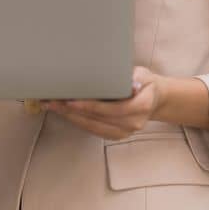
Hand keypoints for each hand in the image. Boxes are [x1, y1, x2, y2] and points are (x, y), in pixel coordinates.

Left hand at [43, 66, 160, 140]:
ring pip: (93, 127)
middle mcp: (134, 123)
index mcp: (142, 107)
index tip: (72, 101)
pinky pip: (94, 130)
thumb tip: (122, 79)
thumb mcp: (142, 74)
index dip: (91, 106)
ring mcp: (125, 131)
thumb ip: (132, 77)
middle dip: (73, 111)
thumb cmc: (145, 83)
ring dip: (71, 117)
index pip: (113, 109)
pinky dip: (78, 121)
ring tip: (53, 107)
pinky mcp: (116, 135)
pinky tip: (64, 113)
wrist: (156, 99)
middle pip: (99, 119)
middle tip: (53, 102)